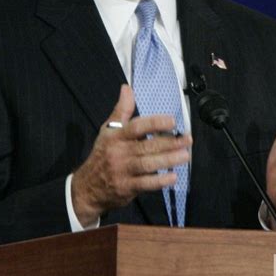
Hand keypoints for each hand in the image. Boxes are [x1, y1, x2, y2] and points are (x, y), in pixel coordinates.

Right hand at [71, 84, 191, 226]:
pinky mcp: (127, 187)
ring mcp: (123, 171)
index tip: (172, 121)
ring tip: (185, 155)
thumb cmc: (103, 154)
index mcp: (116, 136)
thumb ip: (121, 110)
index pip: (136, 127)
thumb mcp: (108, 130)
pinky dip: (160, 180)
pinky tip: (173, 176)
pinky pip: (146, 184)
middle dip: (169, 143)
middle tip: (187, 139)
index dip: (155, 123)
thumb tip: (127, 88)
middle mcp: (120, 152)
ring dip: (169, 160)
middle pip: (146, 146)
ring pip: (148, 164)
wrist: (88, 186)